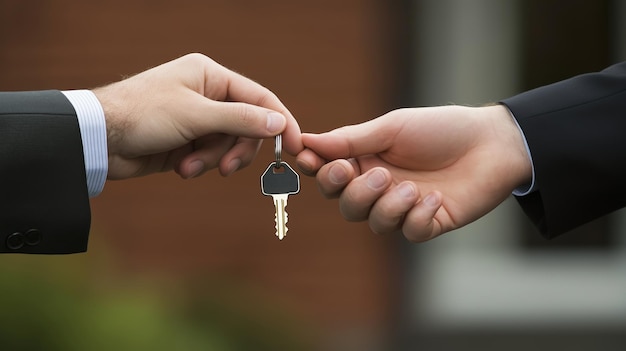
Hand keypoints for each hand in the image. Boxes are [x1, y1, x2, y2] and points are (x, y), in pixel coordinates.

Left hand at [93, 53, 301, 179]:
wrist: (99, 138)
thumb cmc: (144, 114)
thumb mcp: (197, 115)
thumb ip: (241, 119)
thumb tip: (279, 122)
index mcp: (211, 76)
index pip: (260, 98)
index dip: (280, 122)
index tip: (295, 148)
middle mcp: (207, 95)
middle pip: (246, 126)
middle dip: (236, 149)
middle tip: (228, 169)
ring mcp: (197, 119)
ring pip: (228, 145)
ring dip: (212, 160)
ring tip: (188, 167)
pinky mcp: (187, 141)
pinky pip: (210, 156)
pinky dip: (199, 165)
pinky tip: (180, 168)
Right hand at [296, 105, 531, 241]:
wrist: (492, 143)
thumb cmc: (440, 129)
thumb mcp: (392, 128)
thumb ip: (351, 140)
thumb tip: (307, 141)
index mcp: (366, 161)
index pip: (329, 174)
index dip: (317, 171)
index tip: (309, 161)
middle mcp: (380, 187)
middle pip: (346, 205)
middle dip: (356, 193)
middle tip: (380, 174)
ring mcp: (403, 208)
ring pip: (374, 223)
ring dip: (388, 207)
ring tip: (412, 189)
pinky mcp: (428, 223)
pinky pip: (408, 232)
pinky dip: (418, 217)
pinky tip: (436, 199)